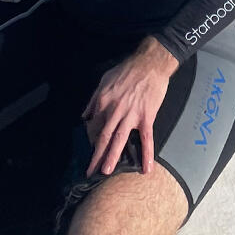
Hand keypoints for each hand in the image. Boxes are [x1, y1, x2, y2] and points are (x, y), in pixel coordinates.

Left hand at [82, 37, 177, 176]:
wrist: (150, 63)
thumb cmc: (127, 70)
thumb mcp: (104, 80)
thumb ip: (93, 100)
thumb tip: (85, 116)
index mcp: (103, 101)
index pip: (93, 125)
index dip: (90, 139)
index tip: (90, 150)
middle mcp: (114, 110)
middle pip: (102, 137)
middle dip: (95, 155)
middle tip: (90, 171)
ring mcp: (131, 115)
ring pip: (119, 139)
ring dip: (112, 157)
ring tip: (106, 172)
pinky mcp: (146, 117)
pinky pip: (146, 139)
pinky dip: (146, 154)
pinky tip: (146, 168)